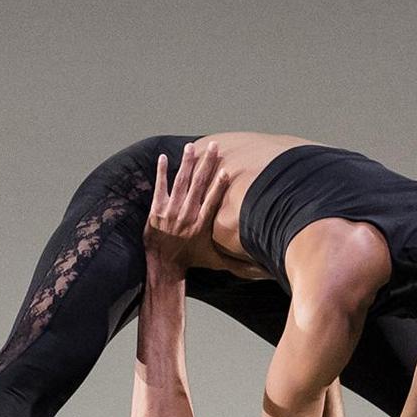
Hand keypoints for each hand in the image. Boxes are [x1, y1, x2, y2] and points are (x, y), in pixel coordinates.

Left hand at [148, 143, 226, 268]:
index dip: (219, 185)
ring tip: (191, 146)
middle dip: (206, 164)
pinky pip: (160, 187)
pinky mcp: (157, 210)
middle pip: (198, 185)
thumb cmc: (191, 259)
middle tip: (213, 146)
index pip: (212, 200)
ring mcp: (171, 211)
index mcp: (202, 224)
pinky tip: (164, 158)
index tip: (226, 170)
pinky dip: (162, 172)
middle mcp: (187, 215)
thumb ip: (236, 261)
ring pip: (181, 182)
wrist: (164, 265)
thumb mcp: (215, 260)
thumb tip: (259, 270)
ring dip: (187, 163)